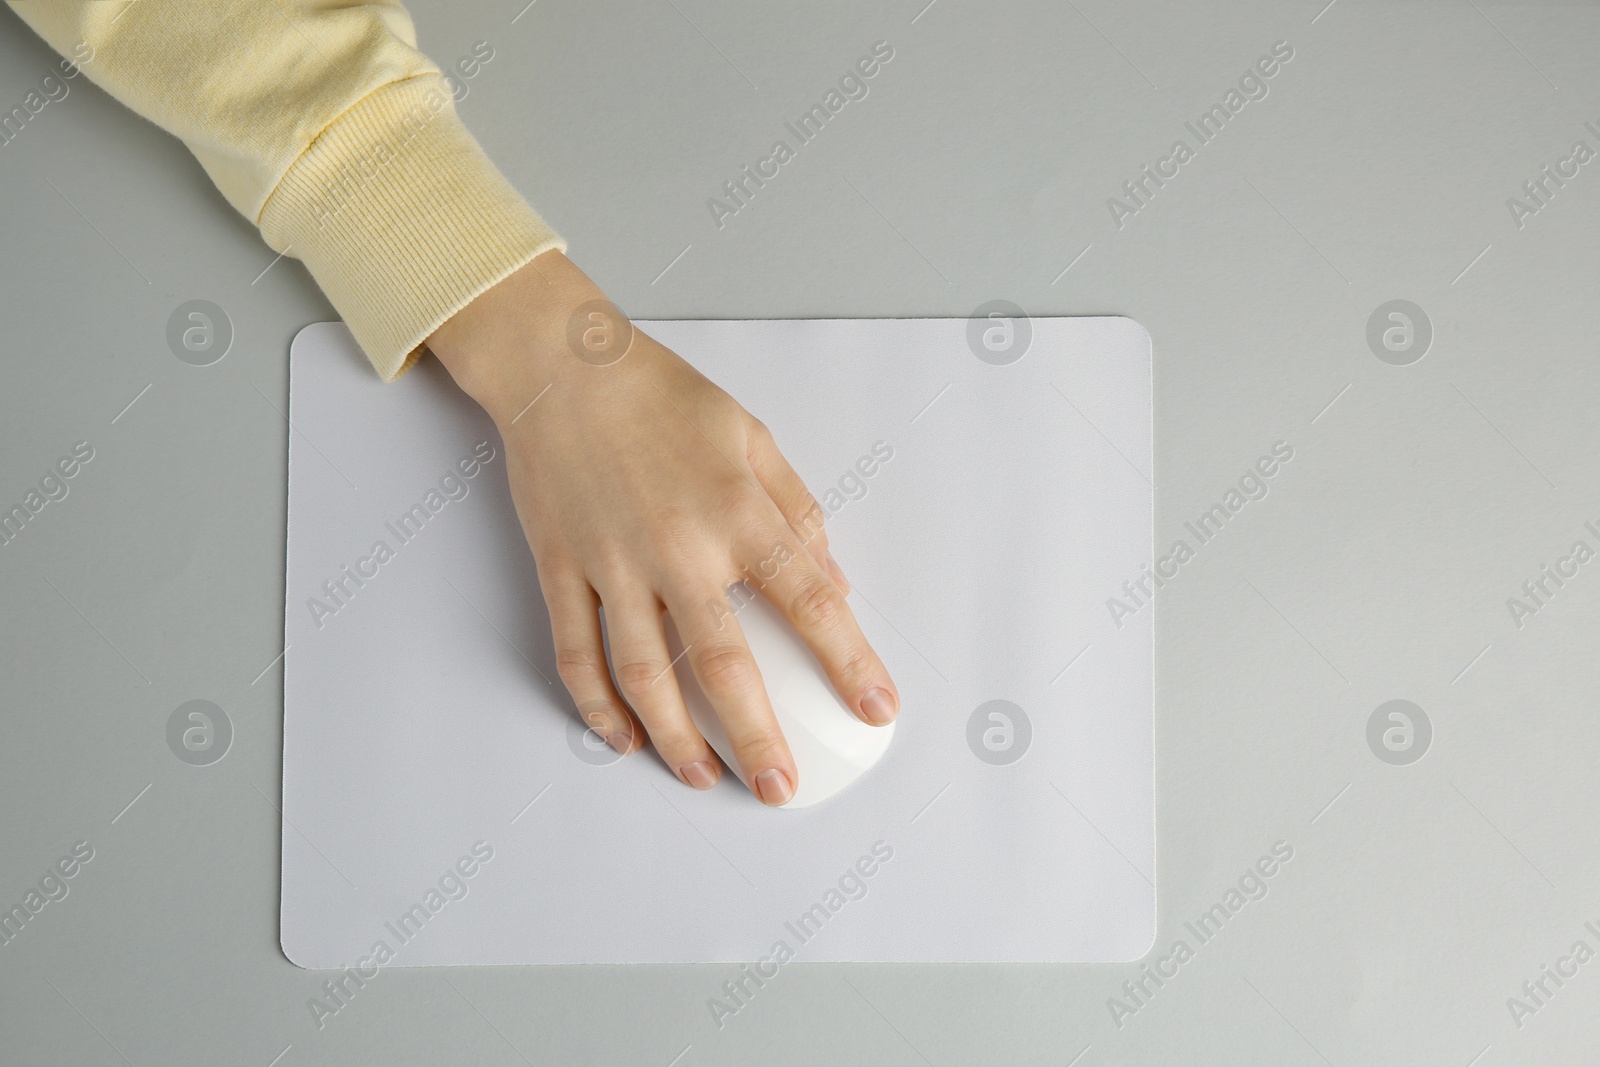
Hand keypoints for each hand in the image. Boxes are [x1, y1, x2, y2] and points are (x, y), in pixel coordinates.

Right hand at [427, 251, 899, 804]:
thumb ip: (799, 513)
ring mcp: (613, 564)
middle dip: (756, 737)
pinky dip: (597, 707)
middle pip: (723, 663)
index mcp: (739, 512)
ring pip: (643, 675)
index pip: (809, 602)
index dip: (849, 662)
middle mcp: (679, 547)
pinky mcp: (561, 570)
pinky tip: (624, 739)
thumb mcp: (753, 439)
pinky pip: (576, 655)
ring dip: (676, 739)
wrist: (563, 368)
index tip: (876, 709)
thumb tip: (836, 584)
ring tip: (704, 779)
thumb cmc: (663, 397)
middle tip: (779, 788)